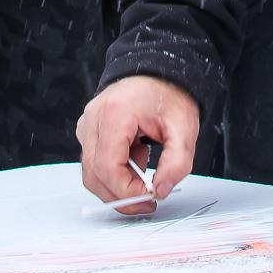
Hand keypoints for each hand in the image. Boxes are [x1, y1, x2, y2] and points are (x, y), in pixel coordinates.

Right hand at [77, 75, 198, 211]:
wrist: (160, 71)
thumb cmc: (169, 93)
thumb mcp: (184, 128)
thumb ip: (177, 163)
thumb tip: (160, 191)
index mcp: (115, 113)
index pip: (108, 167)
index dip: (127, 191)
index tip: (150, 197)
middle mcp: (94, 117)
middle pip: (94, 174)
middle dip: (121, 195)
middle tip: (148, 201)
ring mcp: (88, 123)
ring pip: (91, 172)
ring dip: (117, 184)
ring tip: (145, 175)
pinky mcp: (89, 129)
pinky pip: (94, 161)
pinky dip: (113, 172)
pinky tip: (136, 161)